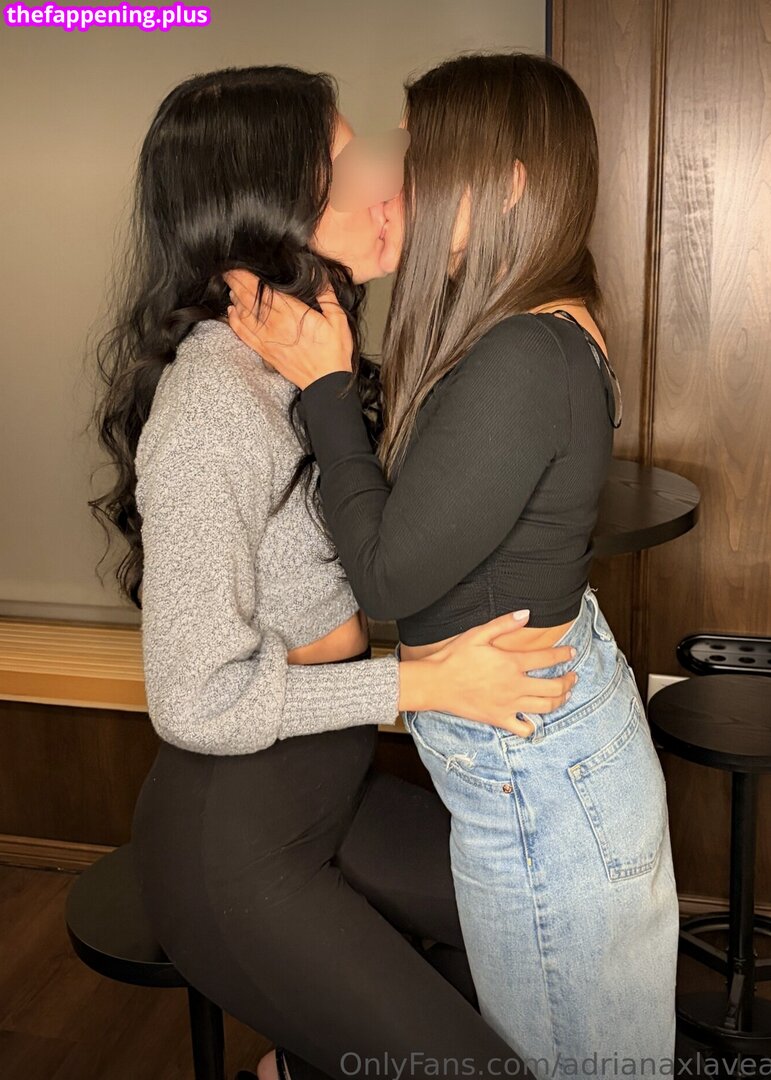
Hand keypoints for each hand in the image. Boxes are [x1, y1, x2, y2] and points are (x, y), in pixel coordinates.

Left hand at [223, 270, 353, 389]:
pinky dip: (235, 322)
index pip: (262, 290)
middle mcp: (275, 324)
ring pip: (243, 315)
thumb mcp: (338, 319)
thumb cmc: (333, 352)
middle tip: (228, 272)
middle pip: (248, 299)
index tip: (238, 266)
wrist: (326, 383)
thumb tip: (319, 275)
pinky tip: (231, 312)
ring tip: (230, 287)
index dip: (247, 277)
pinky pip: (244, 334)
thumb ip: (327, 295)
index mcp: (291, 313)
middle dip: (236, 283)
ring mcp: (268, 339)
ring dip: (235, 299)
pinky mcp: (265, 351)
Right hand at [423, 611, 577, 735]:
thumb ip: (504, 623)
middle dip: (569, 681)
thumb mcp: (478, 634)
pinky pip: (523, 729)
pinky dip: (533, 726)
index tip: (571, 652)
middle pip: (554, 686)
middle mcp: (514, 686)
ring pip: (545, 707)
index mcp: (511, 663)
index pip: (548, 659)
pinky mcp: (498, 719)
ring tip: (564, 695)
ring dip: (560, 700)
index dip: (564, 654)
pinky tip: (535, 719)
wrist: (435, 683)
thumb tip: (527, 613)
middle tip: (573, 676)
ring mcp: (508, 705)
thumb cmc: (454, 657)